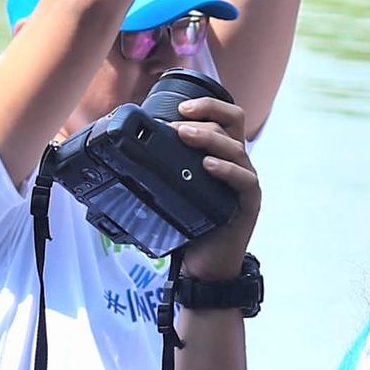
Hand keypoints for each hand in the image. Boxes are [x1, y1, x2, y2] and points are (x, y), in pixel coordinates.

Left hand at [165, 90, 265, 281]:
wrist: (204, 265)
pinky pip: (244, 180)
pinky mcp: (249, 203)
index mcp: (222, 155)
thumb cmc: (189, 226)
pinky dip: (227, 169)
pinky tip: (209, 166)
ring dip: (208, 138)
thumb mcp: (172, 190)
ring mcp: (245, 182)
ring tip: (185, 136)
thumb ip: (160, 169)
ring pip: (235, 147)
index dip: (207, 105)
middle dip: (205, 115)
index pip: (225, 117)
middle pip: (232, 122)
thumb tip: (121, 153)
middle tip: (177, 121)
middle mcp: (237, 163)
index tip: (180, 107)